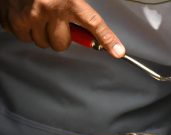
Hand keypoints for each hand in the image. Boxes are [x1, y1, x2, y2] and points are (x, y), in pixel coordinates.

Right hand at [0, 0, 124, 57]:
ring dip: (40, 33)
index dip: (107, 39)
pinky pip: (21, 36)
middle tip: (55, 21)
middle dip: (59, 36)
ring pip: (40, 42)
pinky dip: (23, 28)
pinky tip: (25, 14)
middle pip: (60, 44)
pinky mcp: (9, 17)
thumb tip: (93, 34)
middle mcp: (48, 7)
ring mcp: (27, 14)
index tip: (118, 51)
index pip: (93, 24)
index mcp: (68, 0)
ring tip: (39, 15)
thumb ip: (79, 11)